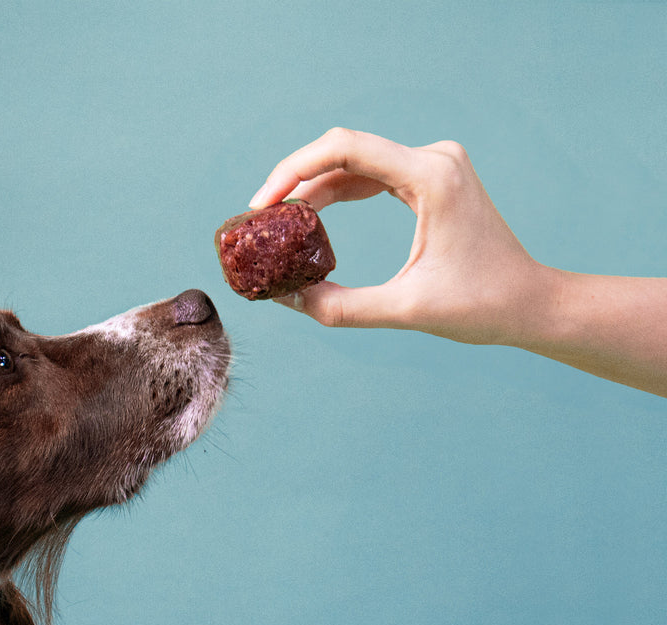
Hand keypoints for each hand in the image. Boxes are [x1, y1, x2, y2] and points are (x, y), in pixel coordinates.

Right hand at [249, 128, 554, 347]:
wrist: (529, 302)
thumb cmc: (480, 306)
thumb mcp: (403, 310)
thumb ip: (340, 306)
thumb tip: (286, 298)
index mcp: (431, 177)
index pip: (345, 149)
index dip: (295, 171)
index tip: (262, 204)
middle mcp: (434, 158)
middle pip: (345, 151)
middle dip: (297, 181)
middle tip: (260, 218)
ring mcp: (435, 164)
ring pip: (356, 162)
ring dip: (314, 188)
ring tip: (278, 222)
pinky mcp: (432, 179)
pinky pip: (373, 175)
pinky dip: (339, 193)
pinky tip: (311, 217)